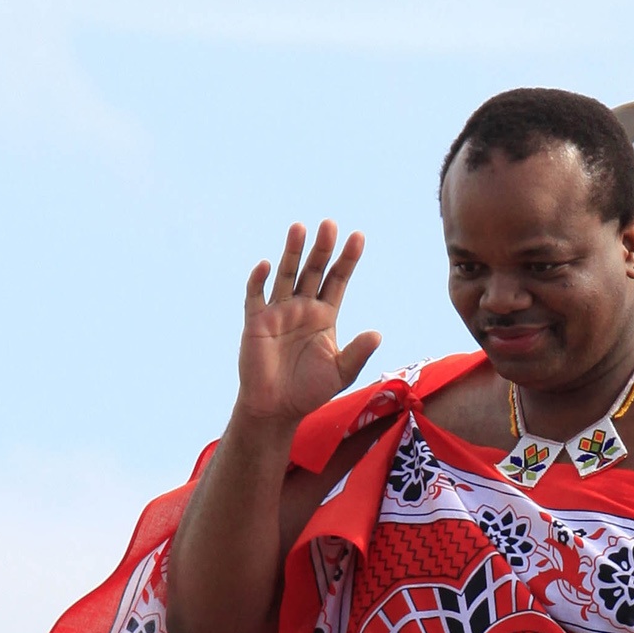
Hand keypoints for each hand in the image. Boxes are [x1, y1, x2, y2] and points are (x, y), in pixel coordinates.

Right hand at [235, 221, 382, 429]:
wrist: (277, 408)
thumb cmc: (309, 390)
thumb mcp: (341, 372)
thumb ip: (357, 353)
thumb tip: (377, 333)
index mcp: (325, 315)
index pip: (338, 280)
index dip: (348, 259)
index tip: (358, 237)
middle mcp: (302, 307)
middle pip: (313, 270)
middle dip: (322, 248)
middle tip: (330, 224)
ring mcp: (278, 312)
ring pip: (286, 275)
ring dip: (292, 252)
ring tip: (299, 228)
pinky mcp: (255, 321)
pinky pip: (256, 295)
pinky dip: (259, 280)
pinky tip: (267, 266)